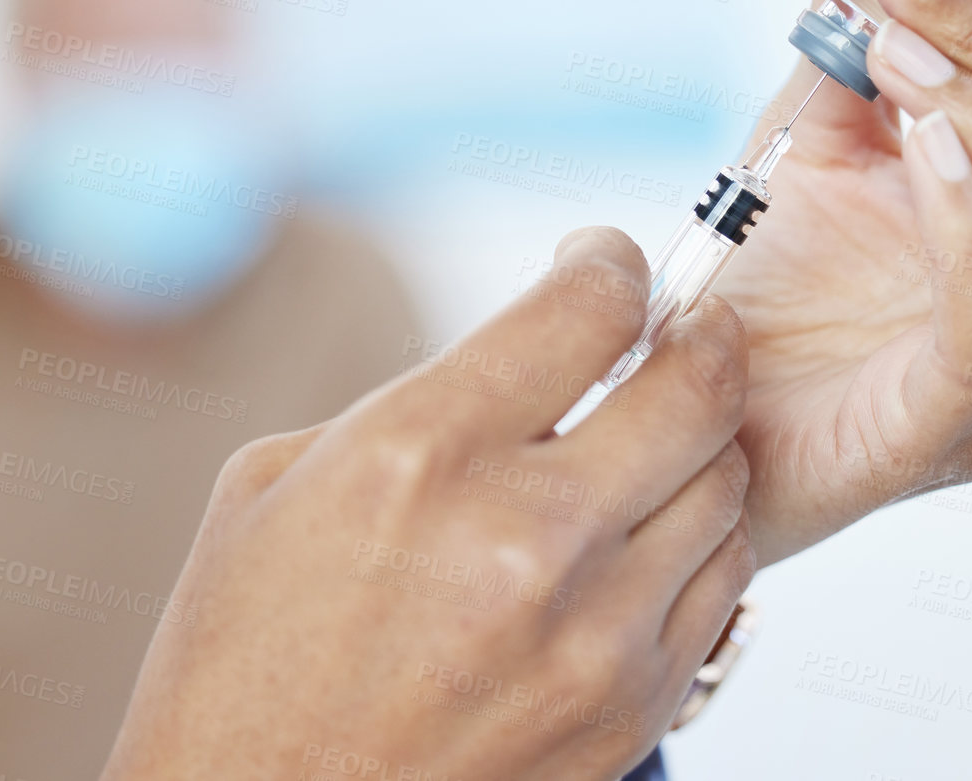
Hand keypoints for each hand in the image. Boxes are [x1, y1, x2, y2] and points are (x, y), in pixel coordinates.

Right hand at [103, 228, 754, 780]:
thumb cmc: (244, 664)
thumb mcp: (281, 487)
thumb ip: (416, 402)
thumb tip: (526, 356)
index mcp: (421, 453)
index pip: (589, 308)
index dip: (611, 262)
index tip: (606, 265)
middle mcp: (524, 536)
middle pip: (695, 383)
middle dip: (699, 331)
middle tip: (681, 326)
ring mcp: (593, 633)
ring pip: (727, 485)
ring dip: (700, 442)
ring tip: (654, 441)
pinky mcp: (631, 709)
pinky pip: (722, 586)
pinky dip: (698, 540)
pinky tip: (646, 536)